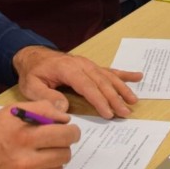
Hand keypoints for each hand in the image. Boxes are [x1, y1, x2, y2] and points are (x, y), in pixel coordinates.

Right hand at [0, 100, 78, 168]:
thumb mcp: (10, 111)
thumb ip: (41, 110)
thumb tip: (65, 118)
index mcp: (22, 136)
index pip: (64, 134)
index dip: (71, 131)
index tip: (70, 130)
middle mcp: (23, 160)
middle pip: (64, 153)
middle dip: (63, 144)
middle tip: (56, 141)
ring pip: (58, 168)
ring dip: (53, 159)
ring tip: (39, 152)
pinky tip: (27, 166)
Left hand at [12, 45, 141, 118]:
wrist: (32, 56)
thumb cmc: (32, 72)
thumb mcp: (32, 86)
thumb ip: (47, 96)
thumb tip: (64, 108)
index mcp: (68, 69)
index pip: (87, 86)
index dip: (99, 100)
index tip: (109, 113)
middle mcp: (81, 64)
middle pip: (101, 82)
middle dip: (114, 98)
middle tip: (125, 113)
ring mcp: (88, 64)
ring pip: (108, 76)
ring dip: (121, 88)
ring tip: (132, 101)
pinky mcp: (90, 66)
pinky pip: (109, 70)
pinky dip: (124, 74)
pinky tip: (137, 77)